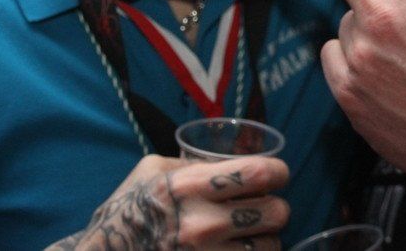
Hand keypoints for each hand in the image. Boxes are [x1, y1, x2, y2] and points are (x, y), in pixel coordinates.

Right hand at [46, 154, 288, 249]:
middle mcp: (202, 224)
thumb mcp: (153, 171)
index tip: (277, 174)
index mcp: (190, 186)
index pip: (259, 174)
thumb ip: (192, 165)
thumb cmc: (127, 210)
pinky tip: (237, 249)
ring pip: (270, 246)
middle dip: (277, 208)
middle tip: (267, 207)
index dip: (278, 172)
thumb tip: (228, 162)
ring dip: (266, 239)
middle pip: (276, 212)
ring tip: (252, 234)